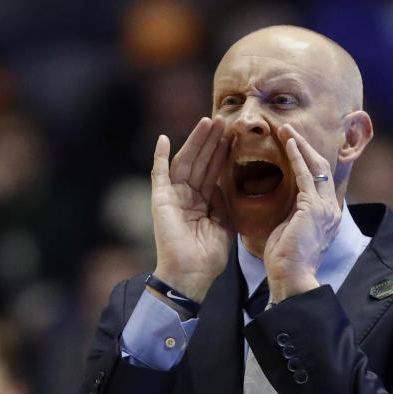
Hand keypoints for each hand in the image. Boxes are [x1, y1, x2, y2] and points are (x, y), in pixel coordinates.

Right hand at [150, 116, 232, 301]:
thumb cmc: (210, 255)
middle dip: (212, 141)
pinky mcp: (160, 200)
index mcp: (203, 202)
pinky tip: (163, 138)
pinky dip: (158, 156)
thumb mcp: (225, 224)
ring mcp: (173, 196)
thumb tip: (229, 182)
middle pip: (201, 161)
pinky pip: (158, 174)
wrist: (193, 274)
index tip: (235, 135)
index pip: (214, 171)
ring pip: (186, 161)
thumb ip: (225, 201)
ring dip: (196, 142)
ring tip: (208, 122)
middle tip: (224, 120)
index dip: (223, 153)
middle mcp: (187, 196)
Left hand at [263, 124, 341, 302]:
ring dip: (299, 145)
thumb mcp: (289, 231)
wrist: (291, 280)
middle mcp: (331, 209)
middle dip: (304, 146)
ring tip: (285, 129)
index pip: (318, 180)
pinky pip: (305, 175)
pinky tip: (287, 143)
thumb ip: (291, 213)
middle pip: (320, 168)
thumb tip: (283, 202)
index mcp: (326, 217)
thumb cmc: (285, 263)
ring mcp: (325, 208)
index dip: (305, 159)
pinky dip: (296, 157)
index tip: (290, 145)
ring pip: (315, 166)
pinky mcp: (313, 208)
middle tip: (287, 129)